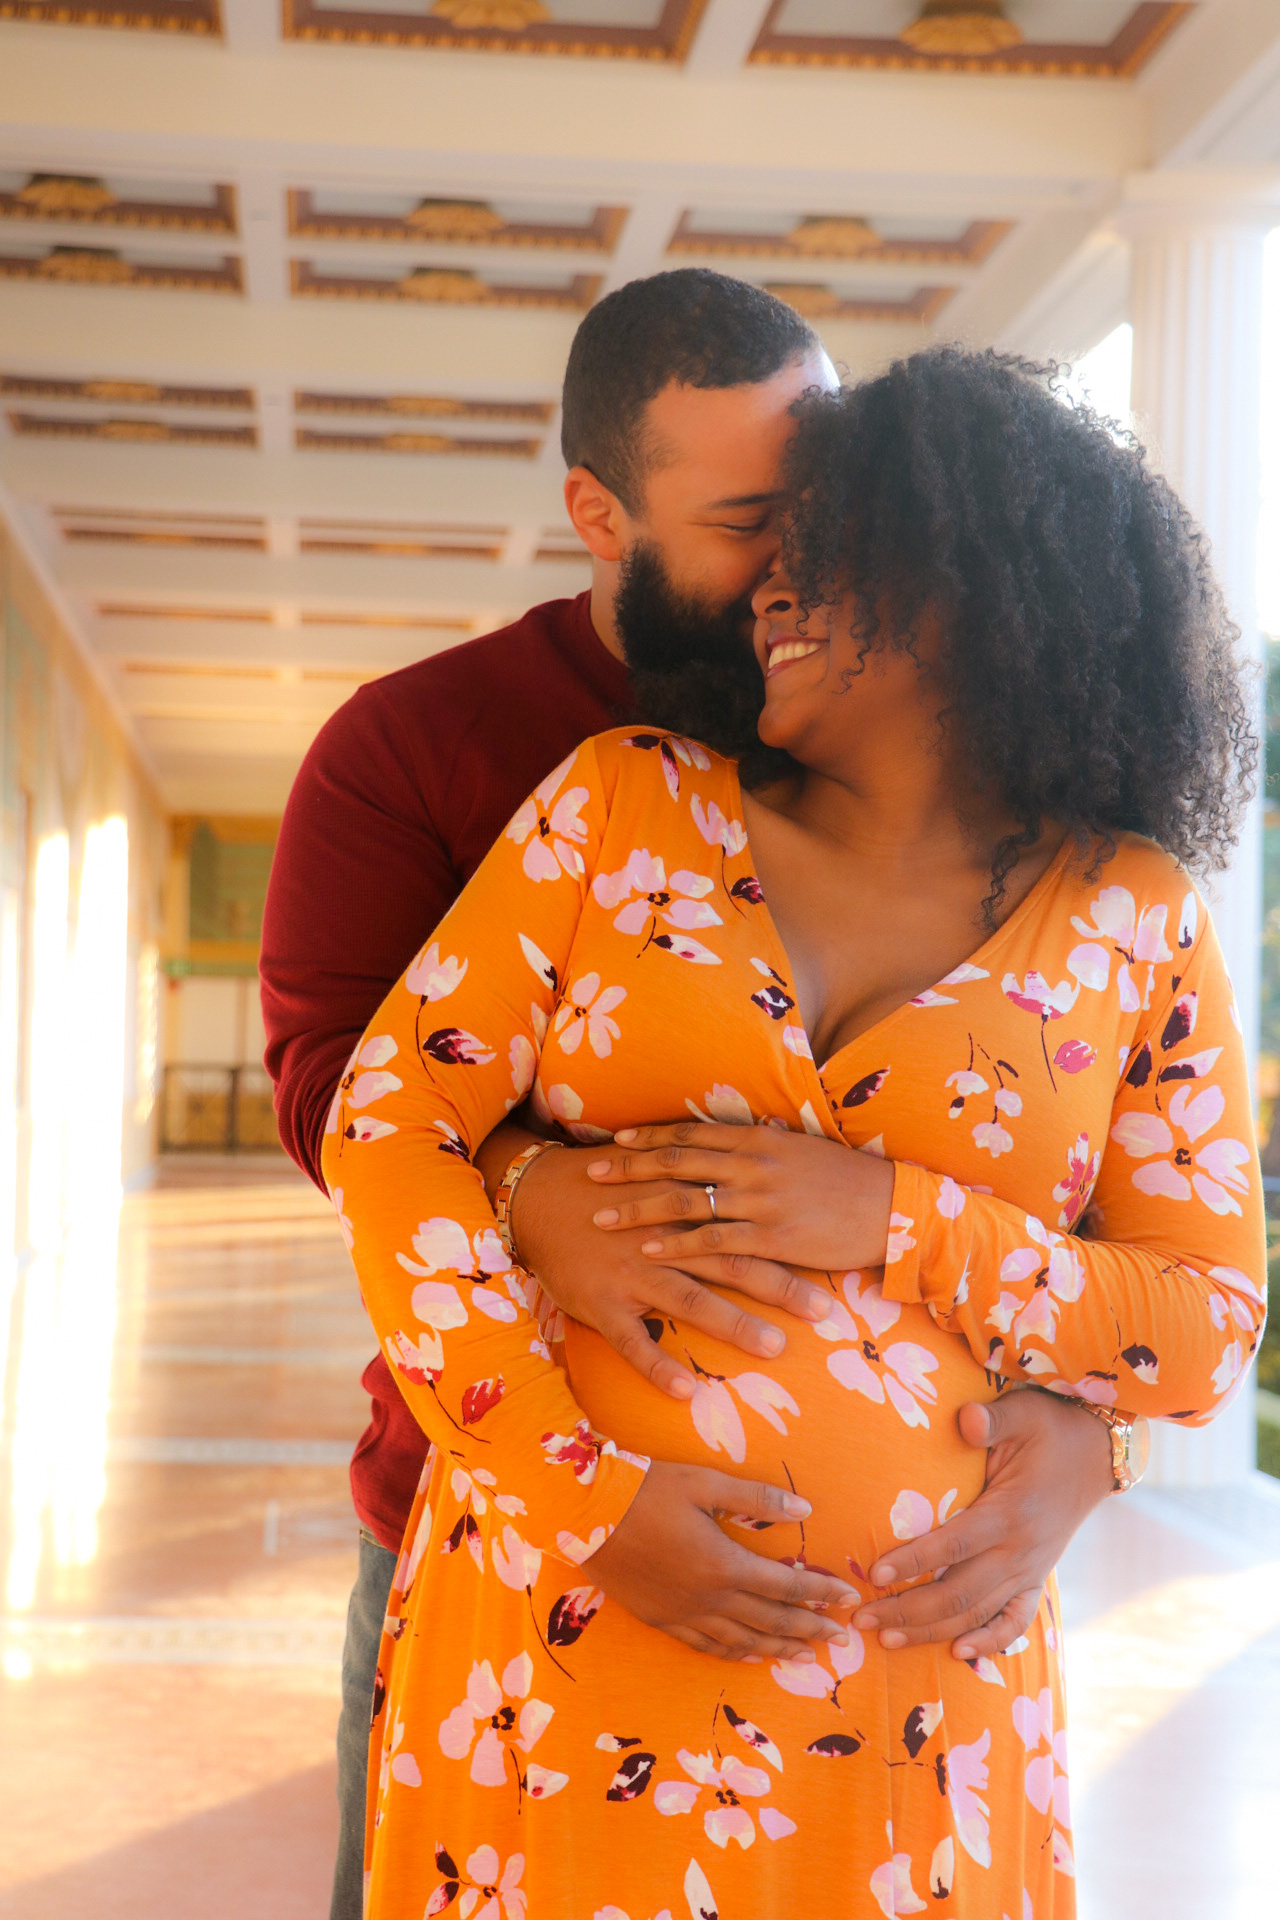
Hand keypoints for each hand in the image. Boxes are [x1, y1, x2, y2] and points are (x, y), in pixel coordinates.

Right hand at [509, 1141, 831, 1398]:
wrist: (538, 1198)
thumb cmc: (607, 1190)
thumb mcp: (657, 1177)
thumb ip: (704, 1189)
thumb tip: (758, 1191)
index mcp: (682, 1208)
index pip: (745, 1226)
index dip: (787, 1244)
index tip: (831, 1260)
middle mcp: (663, 1240)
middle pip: (729, 1261)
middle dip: (778, 1286)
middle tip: (822, 1310)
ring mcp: (631, 1274)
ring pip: (689, 1299)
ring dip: (733, 1324)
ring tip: (774, 1348)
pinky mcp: (601, 1304)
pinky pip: (631, 1342)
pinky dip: (657, 1366)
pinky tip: (685, 1390)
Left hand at [585, 1120, 894, 1272]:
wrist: (892, 1208)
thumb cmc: (847, 1181)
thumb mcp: (802, 1150)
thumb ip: (765, 1146)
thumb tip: (743, 1136)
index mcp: (757, 1139)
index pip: (689, 1134)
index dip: (648, 1138)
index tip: (615, 1142)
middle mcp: (752, 1164)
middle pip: (675, 1162)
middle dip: (628, 1168)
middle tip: (590, 1173)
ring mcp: (760, 1201)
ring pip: (684, 1201)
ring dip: (638, 1209)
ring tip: (603, 1217)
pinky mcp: (771, 1238)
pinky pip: (712, 1241)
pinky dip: (676, 1245)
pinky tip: (648, 1250)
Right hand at [586, 1461, 857, 1660]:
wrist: (588, 1513)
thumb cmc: (648, 1490)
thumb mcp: (706, 1483)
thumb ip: (756, 1499)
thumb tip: (805, 1510)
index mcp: (725, 1565)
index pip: (786, 1586)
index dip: (821, 1593)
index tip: (849, 1599)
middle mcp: (708, 1599)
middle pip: (770, 1621)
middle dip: (809, 1630)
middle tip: (841, 1639)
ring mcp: (683, 1614)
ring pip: (741, 1642)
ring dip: (777, 1649)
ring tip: (805, 1657)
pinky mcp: (660, 1619)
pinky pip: (705, 1646)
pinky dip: (733, 1654)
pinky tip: (748, 1656)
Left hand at [852, 1389, 1114, 1659]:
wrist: (1094, 1454)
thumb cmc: (1048, 1429)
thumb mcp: (1022, 1414)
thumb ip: (991, 1420)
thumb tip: (966, 1418)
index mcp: (1009, 1512)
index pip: (954, 1544)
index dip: (914, 1561)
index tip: (874, 1573)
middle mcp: (1020, 1551)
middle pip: (958, 1593)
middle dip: (908, 1610)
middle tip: (863, 1618)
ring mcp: (1030, 1570)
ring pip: (977, 1613)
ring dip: (931, 1631)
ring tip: (888, 1640)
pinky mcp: (1037, 1579)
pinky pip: (1015, 1621)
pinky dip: (988, 1641)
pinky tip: (957, 1653)